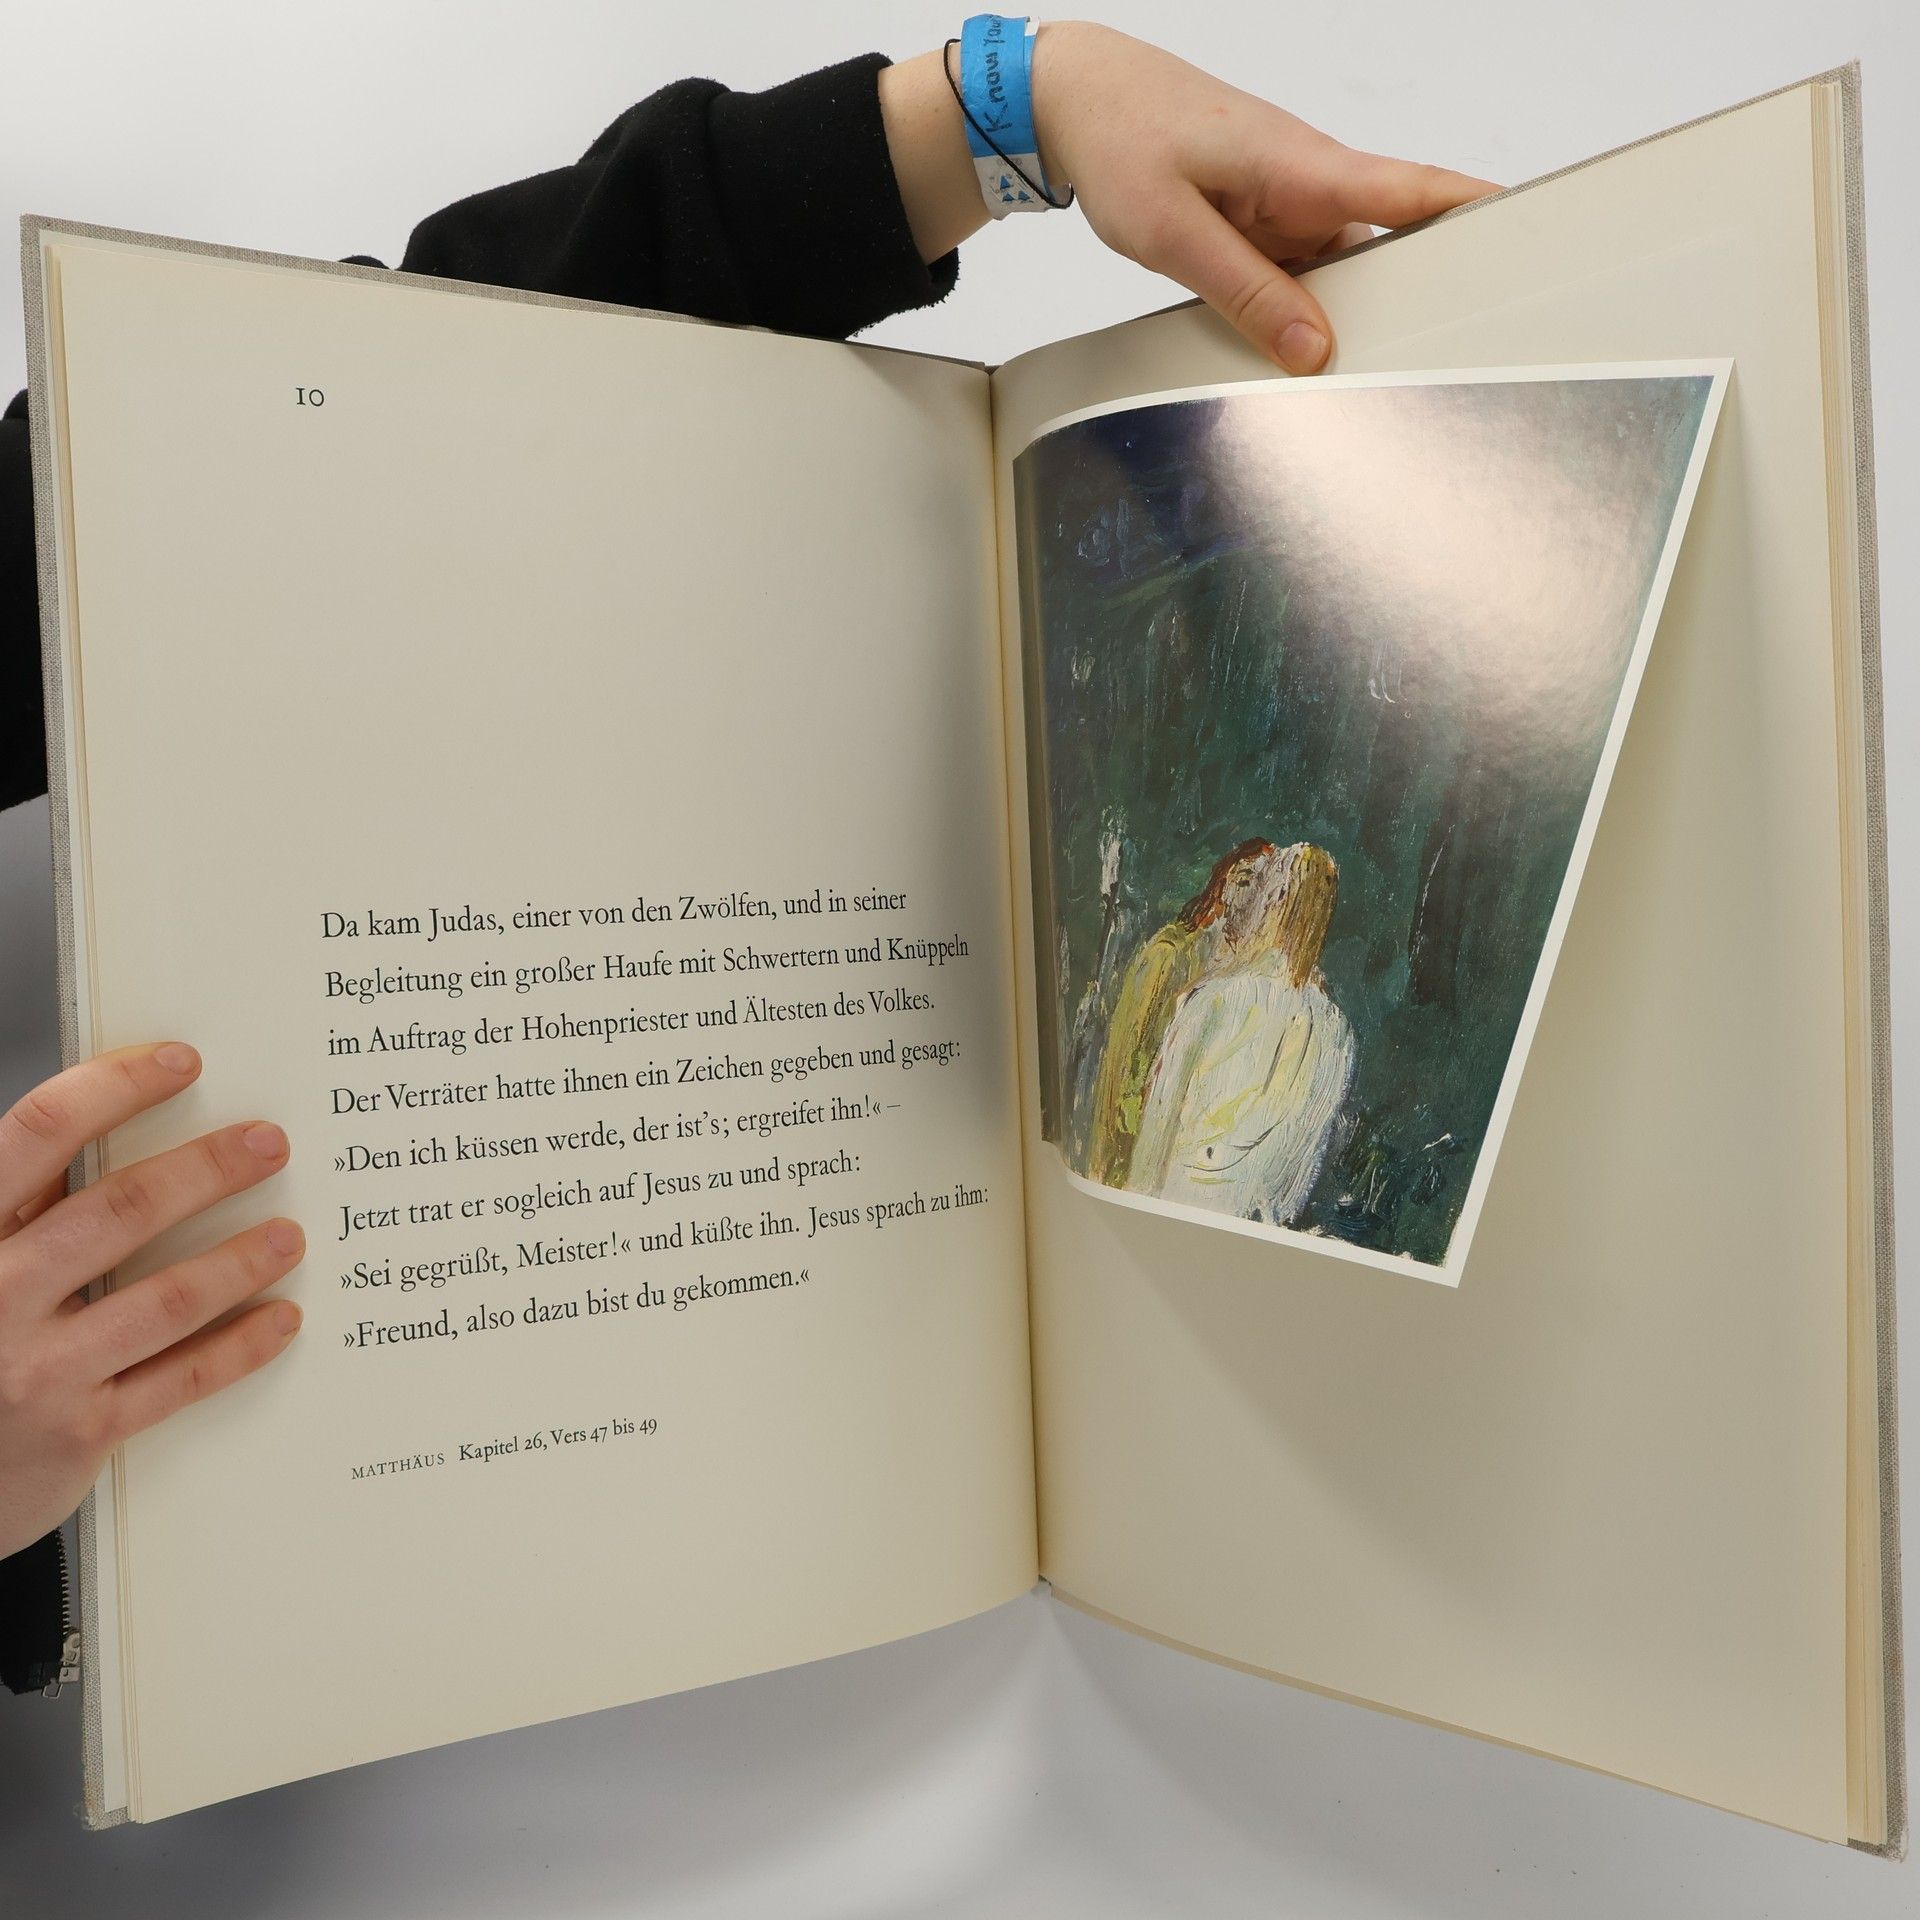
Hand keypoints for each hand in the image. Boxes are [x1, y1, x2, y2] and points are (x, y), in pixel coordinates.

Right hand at [0, 1044, 303, 1558]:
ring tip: (291, 1234)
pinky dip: (239, 1345)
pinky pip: (177, 1380)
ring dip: (239, 1260)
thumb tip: (127, 1123)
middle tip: (269, 1143)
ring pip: (163, 1299)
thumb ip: (30, 1206)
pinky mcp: (76, 1434)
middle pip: (120, 1211)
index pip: (37, 1133)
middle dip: (206, 1170)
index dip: (114, 1088)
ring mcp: (36, 1370)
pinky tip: (281, 1317)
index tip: (182, 1061)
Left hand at [1030, 23, 1497, 371]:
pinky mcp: (1272, 220)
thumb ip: (1245, 292)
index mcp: (1303, 166)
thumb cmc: (1123, 140)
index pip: (1415, 191)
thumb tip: (1311, 349)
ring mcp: (1294, 202)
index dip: (1479, 216)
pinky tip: (1292, 340)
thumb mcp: (1173, 233)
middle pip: (1392, 244)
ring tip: (1353, 366)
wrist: (1081, 99)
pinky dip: (1305, 307)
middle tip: (1430, 357)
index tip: (1535, 241)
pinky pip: (1306, 271)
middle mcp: (1312, 181)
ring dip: (1348, 312)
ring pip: (1346, 268)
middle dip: (1412, 298)